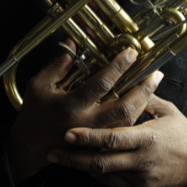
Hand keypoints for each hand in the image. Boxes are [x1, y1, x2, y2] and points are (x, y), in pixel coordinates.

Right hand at [7, 43, 162, 183]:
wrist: (31, 144)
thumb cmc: (34, 111)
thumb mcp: (39, 84)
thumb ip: (58, 64)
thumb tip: (73, 42)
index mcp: (70, 106)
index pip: (100, 84)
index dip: (118, 67)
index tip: (131, 52)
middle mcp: (86, 123)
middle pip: (123, 108)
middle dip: (142, 89)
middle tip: (155, 73)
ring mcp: (94, 137)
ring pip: (127, 121)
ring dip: (143, 102)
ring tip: (153, 83)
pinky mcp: (98, 144)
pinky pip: (122, 131)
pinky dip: (135, 115)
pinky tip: (142, 101)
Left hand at [46, 95, 186, 186]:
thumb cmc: (183, 133)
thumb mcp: (166, 111)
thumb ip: (143, 97)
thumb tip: (127, 77)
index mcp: (147, 138)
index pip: (112, 138)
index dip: (88, 137)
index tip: (68, 132)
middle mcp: (141, 160)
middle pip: (101, 162)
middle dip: (74, 157)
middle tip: (53, 150)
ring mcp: (140, 177)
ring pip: (103, 174)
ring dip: (80, 166)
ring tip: (59, 158)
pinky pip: (113, 183)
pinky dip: (97, 174)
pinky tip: (83, 165)